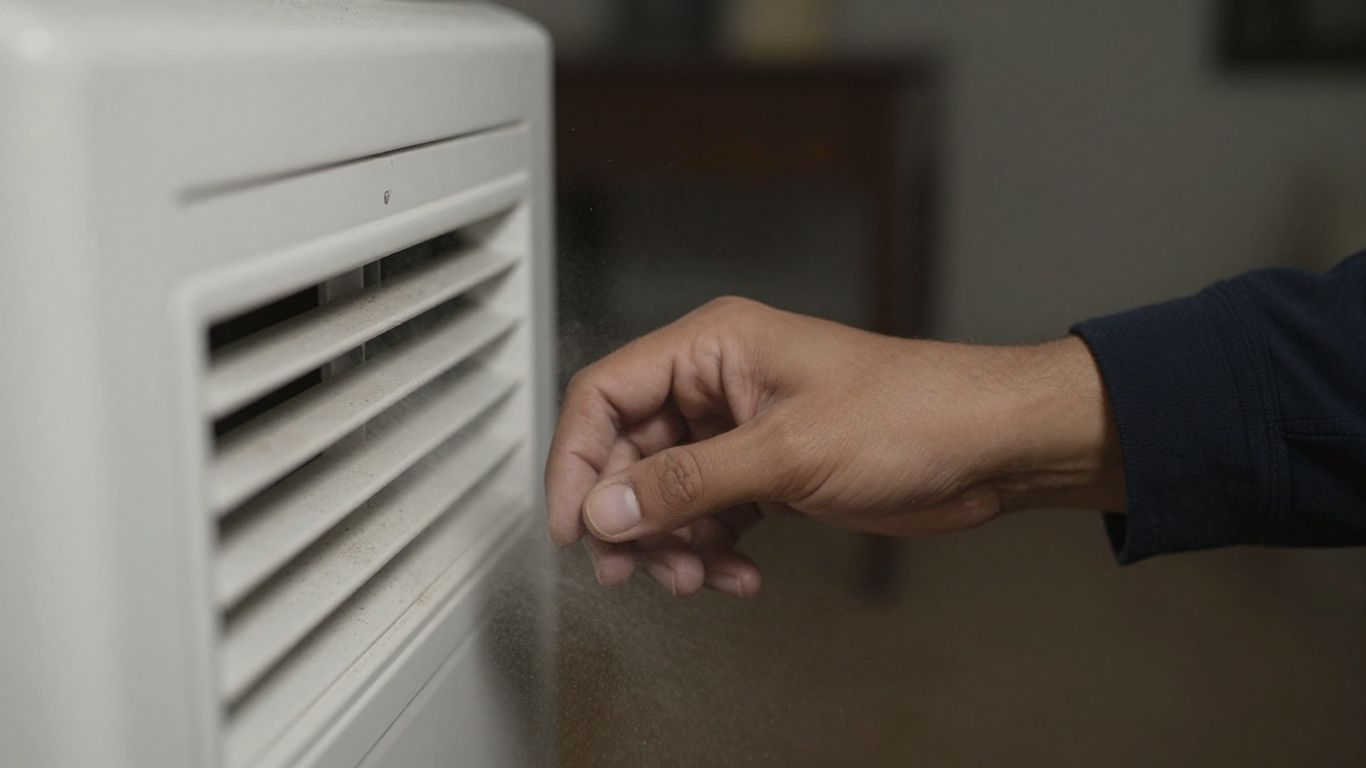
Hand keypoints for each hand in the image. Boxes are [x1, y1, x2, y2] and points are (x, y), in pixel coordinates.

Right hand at [545, 297, 1124, 596]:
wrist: (989, 447)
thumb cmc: (909, 413)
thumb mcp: (786, 452)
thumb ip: (687, 483)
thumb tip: (605, 509)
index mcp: (714, 347)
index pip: (607, 393)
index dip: (577, 459)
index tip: (574, 524)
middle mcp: (719, 383)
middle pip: (632, 451)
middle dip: (632, 515)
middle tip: (632, 569)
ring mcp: (744, 429)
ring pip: (670, 492)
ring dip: (675, 542)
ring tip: (698, 578)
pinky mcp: (770, 470)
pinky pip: (713, 514)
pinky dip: (715, 550)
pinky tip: (740, 575)